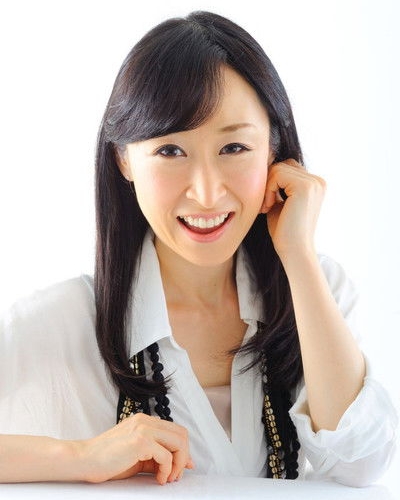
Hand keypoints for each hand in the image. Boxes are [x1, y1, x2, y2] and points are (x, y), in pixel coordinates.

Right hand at [76, 413, 193, 484]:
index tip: (183, 467)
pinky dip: (167, 470)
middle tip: (176, 475)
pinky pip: (166, 455)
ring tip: (168, 478)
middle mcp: (146, 420)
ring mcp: (143, 428)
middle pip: (182, 434)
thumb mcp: (137, 457)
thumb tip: (182, 463)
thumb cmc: (107, 461)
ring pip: (179, 442)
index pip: (175, 430)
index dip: (184, 450)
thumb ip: (156, 456)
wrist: (84, 460)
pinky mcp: (140, 440)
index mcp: (145, 421)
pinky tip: (158, 479)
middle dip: (184, 457)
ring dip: (178, 464)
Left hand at [260, 159, 325, 259]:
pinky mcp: (305, 186)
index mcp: (315, 185)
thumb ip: (278, 186)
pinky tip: (268, 206)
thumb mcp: (281, 203)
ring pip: (278, 168)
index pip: (288, 168)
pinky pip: (277, 173)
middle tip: (265, 205)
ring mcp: (314, 183)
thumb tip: (266, 166)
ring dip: (267, 187)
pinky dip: (268, 189)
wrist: (294, 250)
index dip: (273, 183)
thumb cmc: (284, 231)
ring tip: (267, 206)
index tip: (268, 203)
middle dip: (269, 183)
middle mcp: (318, 181)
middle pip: (283, 165)